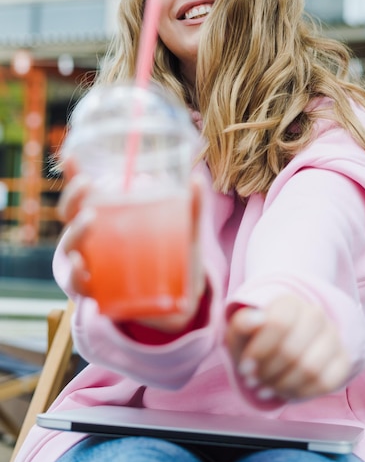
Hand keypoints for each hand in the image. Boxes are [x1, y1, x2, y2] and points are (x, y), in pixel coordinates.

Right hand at [58, 159, 204, 331]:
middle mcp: (95, 243)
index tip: (71, 156)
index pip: (86, 197)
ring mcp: (94, 268)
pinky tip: (83, 267)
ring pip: (71, 249)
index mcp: (110, 222)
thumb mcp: (186, 234)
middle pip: (71, 218)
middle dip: (73, 200)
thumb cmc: (176, 261)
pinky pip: (79, 286)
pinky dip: (77, 276)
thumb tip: (197, 178)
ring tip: (90, 221)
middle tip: (88, 187)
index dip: (73, 177)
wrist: (180, 305)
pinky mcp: (99, 294)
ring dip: (75, 233)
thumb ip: (191, 209)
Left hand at [225, 295, 350, 401]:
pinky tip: (286, 391)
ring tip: (268, 387)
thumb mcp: (241, 332)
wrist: (280, 346)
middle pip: (292, 351)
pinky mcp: (343, 360)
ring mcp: (333, 337)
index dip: (259, 351)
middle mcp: (316, 315)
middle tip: (254, 381)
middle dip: (268, 373)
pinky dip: (301, 393)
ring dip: (283, 385)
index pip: (279, 324)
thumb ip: (242, 324)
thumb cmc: (257, 339)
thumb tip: (257, 319)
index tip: (244, 367)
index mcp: (289, 302)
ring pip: (310, 369)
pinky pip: (326, 383)